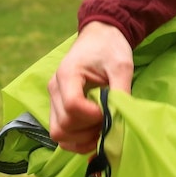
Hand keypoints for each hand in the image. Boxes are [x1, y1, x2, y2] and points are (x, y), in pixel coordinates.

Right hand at [46, 21, 133, 153]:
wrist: (100, 37)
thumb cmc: (110, 48)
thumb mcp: (122, 66)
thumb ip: (121, 92)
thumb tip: (121, 120)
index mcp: (68, 74)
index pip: (72, 106)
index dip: (93, 116)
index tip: (108, 111)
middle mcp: (54, 88)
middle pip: (64, 124)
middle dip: (89, 130)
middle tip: (108, 121)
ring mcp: (53, 98)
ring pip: (58, 133)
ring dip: (81, 138)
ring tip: (101, 128)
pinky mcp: (57, 106)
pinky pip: (60, 132)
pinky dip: (76, 140)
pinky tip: (93, 134)